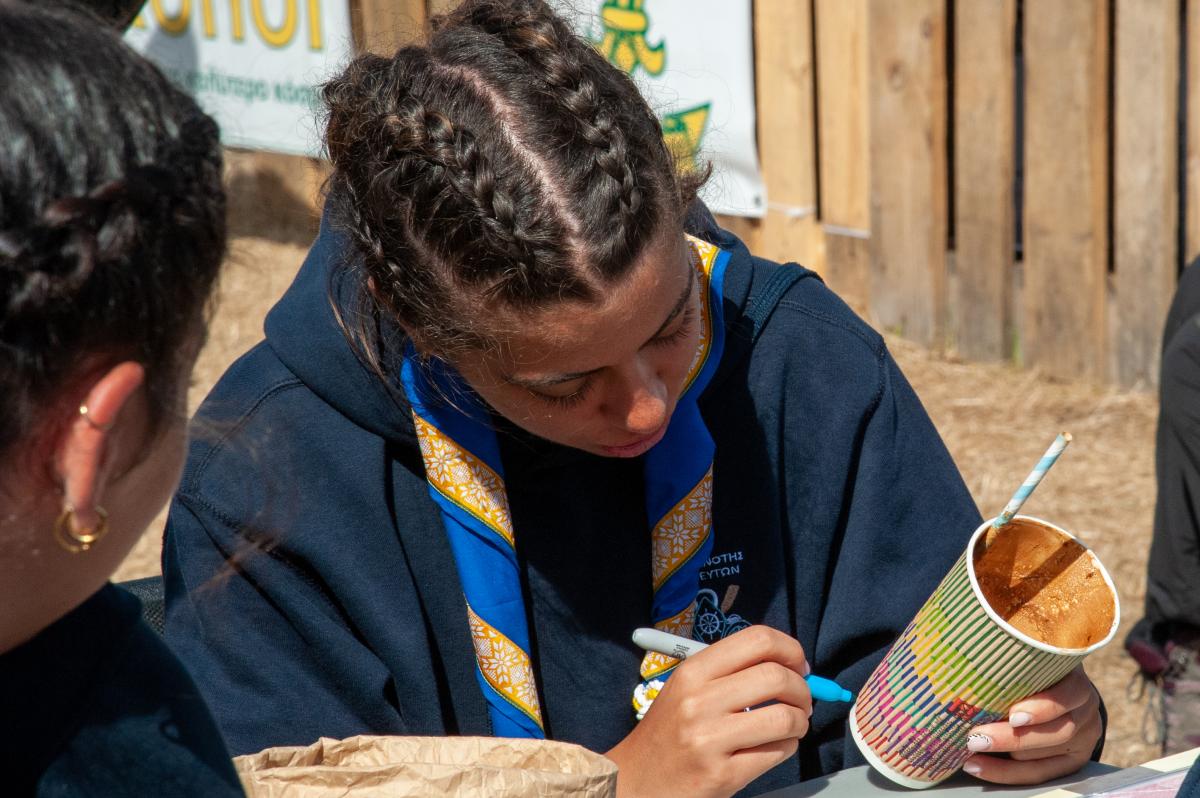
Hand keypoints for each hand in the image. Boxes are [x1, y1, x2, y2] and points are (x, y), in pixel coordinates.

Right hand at [606, 625, 812, 797]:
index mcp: (693, 671)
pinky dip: (788, 747)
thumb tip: (792, 665)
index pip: (757, 640)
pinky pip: (777, 752)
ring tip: (793, 725)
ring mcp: (710, 739)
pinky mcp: (723, 774)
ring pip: (784, 717)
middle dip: (803, 689)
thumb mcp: (687, 689)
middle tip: (803, 700)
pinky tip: (776, 746)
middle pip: (776, 676)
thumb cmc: (669, 732)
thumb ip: (731, 672)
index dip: (789, 649)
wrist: (635, 780)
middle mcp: (699, 700)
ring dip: (800, 721)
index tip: (798, 664)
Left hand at [961, 666, 1101, 784]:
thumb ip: (1010, 659)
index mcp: (1076, 681)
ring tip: (970, 753)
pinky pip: (1040, 773)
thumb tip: (970, 658)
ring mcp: (1084, 739)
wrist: (1057, 687)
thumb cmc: (1031, 668)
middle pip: (1055, 732)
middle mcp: (1086, 711)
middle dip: (1012, 738)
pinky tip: (978, 766)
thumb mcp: (1028, 659)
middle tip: (975, 738)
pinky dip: (1006, 773)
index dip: (1043, 708)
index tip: (1013, 716)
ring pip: (1044, 757)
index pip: (1068, 695)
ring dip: (1004, 759)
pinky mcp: (1074, 761)